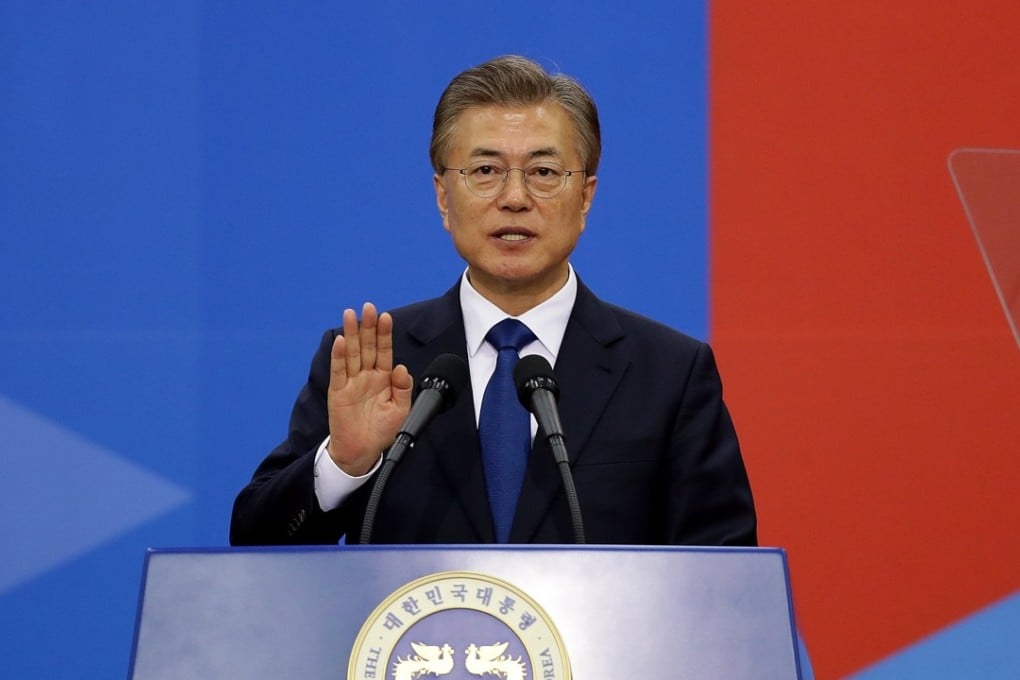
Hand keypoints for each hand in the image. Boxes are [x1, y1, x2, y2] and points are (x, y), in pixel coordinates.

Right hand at [326, 302, 412, 475]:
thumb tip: (401, 368)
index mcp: (383, 378)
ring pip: (351, 353)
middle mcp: (366, 376)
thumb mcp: (401, 410)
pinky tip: (340, 341)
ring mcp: (351, 382)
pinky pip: (338, 371)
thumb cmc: (383, 431)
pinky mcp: (338, 392)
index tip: (386, 316)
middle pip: (366, 346)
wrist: (363, 452)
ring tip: (351, 314)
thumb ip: (403, 389)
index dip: (384, 334)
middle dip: (368, 327)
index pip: (384, 351)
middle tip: (369, 307)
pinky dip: (338, 356)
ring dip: (351, 334)